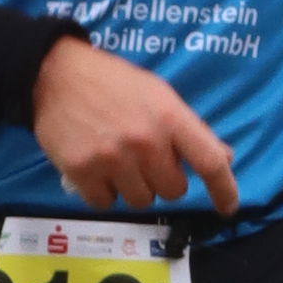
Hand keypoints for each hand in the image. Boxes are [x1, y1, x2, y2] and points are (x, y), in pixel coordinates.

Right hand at [28, 31, 236, 216]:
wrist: (55, 75)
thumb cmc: (113, 83)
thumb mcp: (158, 94)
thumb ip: (188, 128)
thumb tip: (223, 158)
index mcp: (170, 117)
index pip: (209, 161)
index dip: (224, 190)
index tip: (227, 207)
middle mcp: (145, 141)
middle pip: (173, 191)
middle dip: (163, 179)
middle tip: (145, 158)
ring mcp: (112, 159)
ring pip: (140, 201)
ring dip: (133, 187)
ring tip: (118, 160)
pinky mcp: (82, 172)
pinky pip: (105, 203)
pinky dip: (103, 192)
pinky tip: (97, 168)